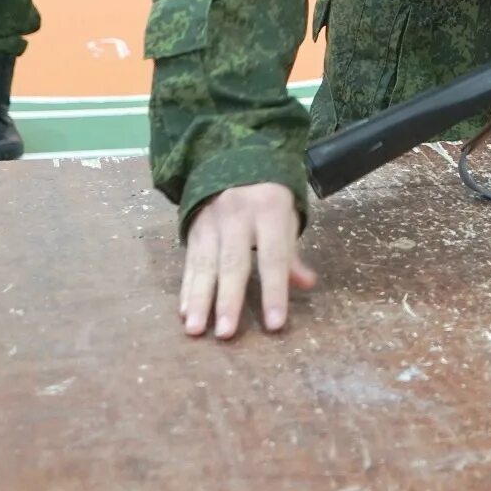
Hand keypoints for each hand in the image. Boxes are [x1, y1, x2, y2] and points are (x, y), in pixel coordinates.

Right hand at [180, 183, 315, 339]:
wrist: (230, 158)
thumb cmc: (267, 196)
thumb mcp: (285, 216)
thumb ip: (290, 252)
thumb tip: (306, 284)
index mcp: (269, 210)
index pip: (273, 256)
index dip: (274, 291)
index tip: (274, 324)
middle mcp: (237, 215)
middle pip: (234, 263)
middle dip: (229, 300)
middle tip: (226, 333)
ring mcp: (212, 221)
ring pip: (205, 265)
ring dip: (200, 300)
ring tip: (196, 330)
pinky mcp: (193, 228)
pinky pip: (190, 262)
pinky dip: (187, 288)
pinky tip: (184, 312)